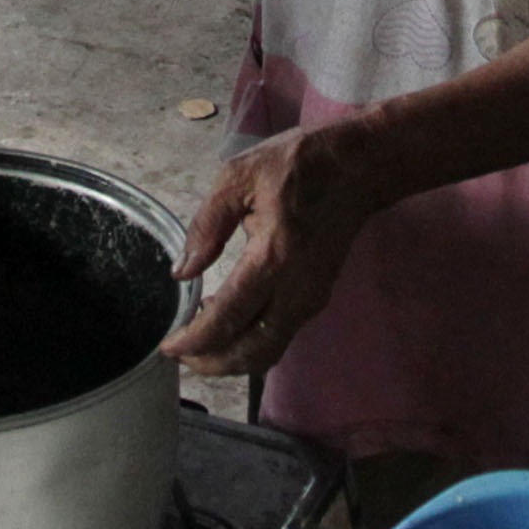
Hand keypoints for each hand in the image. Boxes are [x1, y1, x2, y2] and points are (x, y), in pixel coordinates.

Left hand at [160, 124, 380, 379]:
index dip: (194, 341)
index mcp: (272, 258)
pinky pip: (279, 334)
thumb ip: (207, 224)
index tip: (167, 347)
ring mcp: (311, 298)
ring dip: (233, 356)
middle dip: (213, 364)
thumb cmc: (299, 165)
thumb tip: (183, 272)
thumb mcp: (240, 176)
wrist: (360, 168)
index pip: (228, 318)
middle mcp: (295, 290)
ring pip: (269, 350)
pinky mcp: (317, 297)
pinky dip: (250, 339)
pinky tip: (227, 318)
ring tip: (198, 343)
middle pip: (252, 352)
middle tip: (180, 356)